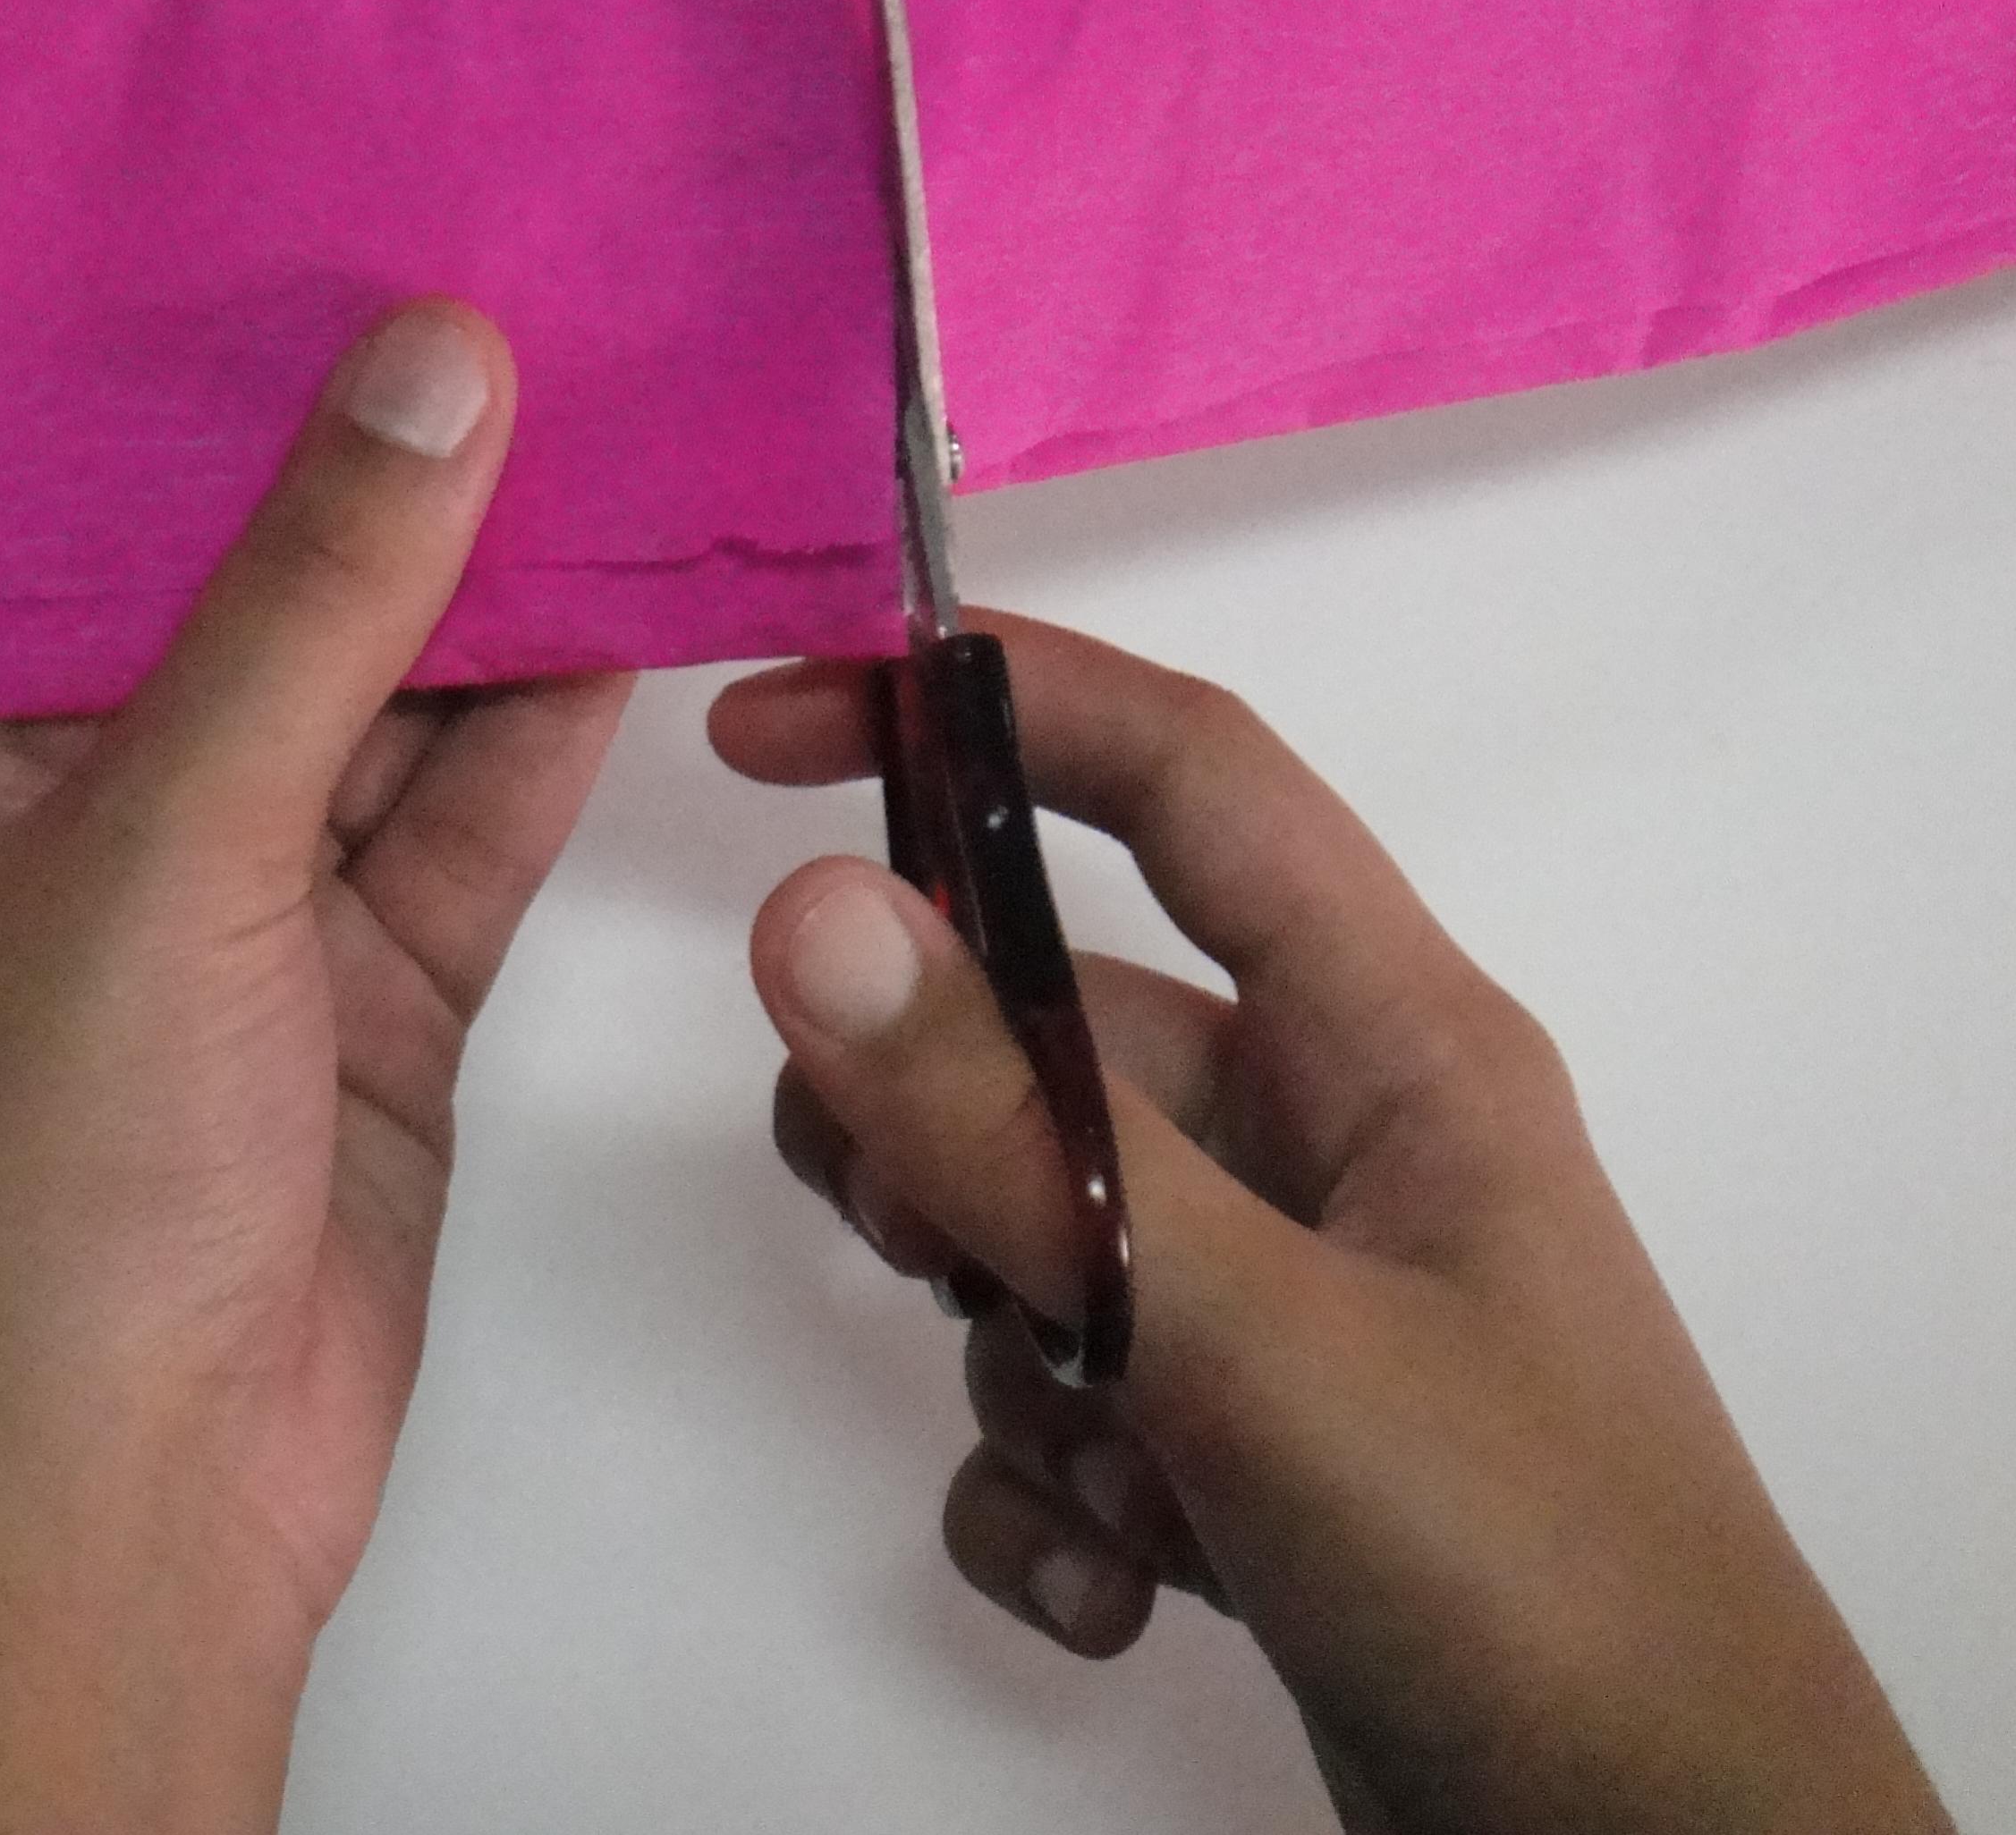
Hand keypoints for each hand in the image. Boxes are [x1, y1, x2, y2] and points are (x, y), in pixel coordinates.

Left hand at [0, 301, 629, 1834]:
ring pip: (376, 694)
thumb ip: (313, 599)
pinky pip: (465, 815)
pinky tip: (644, 585)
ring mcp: (226, 901)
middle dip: (369, 457)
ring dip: (488, 577)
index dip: (187, 361)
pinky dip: (550, 720)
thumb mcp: (164, 838)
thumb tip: (435, 358)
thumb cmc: (33, 1190)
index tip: (320, 195)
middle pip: (239, 584)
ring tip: (618, 381)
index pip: (59, 499)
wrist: (119, 1518)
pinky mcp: (361, 993)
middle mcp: (68, 799)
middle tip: (517, 258)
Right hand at [712, 615, 1950, 1834]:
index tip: (768, 725)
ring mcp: (1294, 1304)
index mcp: (1394, 1044)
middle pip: (1059, 1031)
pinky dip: (1044, 1488)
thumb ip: (1019, 1134)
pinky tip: (1108, 1581)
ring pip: (1041, 1232)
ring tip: (1101, 1470)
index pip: (1181, 778)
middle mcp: (1338, 1144)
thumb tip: (801, 912)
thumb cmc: (1516, 1563)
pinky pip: (1066, 1404)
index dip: (985, 702)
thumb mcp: (1248, 1338)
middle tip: (891, 1219)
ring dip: (1014, 1353)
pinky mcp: (1253, 1453)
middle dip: (943, 1128)